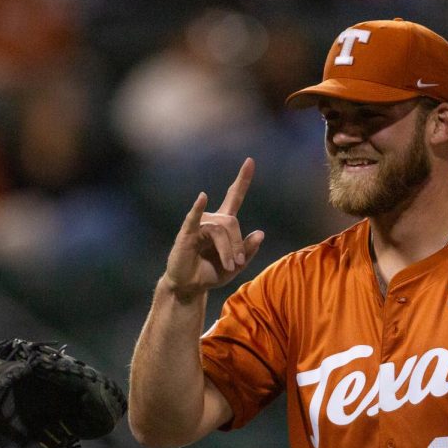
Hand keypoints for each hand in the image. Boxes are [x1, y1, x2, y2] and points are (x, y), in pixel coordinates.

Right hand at [163, 157, 264, 299]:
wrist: (190, 287)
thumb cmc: (210, 273)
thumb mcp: (235, 266)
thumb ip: (248, 251)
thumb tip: (261, 233)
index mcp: (223, 224)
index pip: (234, 196)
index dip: (242, 180)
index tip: (250, 161)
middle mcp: (211, 220)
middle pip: (232, 223)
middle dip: (238, 245)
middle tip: (237, 264)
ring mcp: (198, 226)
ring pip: (220, 231)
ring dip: (228, 250)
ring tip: (230, 266)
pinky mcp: (186, 234)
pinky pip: (194, 220)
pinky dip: (198, 208)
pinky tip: (202, 198)